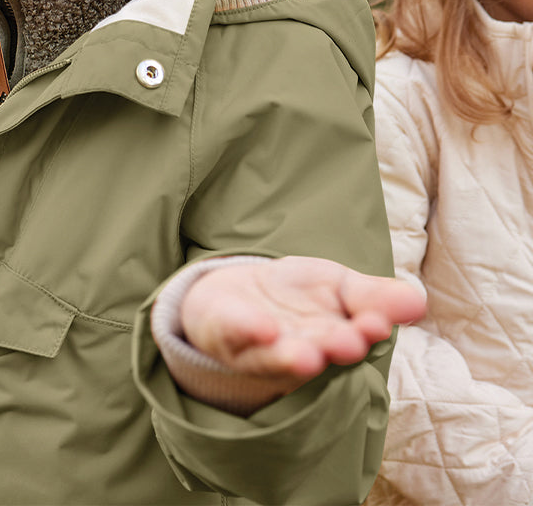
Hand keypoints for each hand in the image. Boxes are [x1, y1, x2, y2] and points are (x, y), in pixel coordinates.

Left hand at [182, 256, 425, 390]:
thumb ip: (374, 297)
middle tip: (349, 342)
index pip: (353, 336)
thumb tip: (417, 301)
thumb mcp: (340, 286)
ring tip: (307, 355)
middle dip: (333, 347)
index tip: (377, 324)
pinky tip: (262, 327)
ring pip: (276, 356)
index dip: (364, 330)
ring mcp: (258, 346)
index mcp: (332, 339)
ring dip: (292, 356)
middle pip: (318, 350)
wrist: (236, 294)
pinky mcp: (223, 333)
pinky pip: (234, 333)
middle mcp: (298, 349)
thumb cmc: (298, 296)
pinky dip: (247, 330)